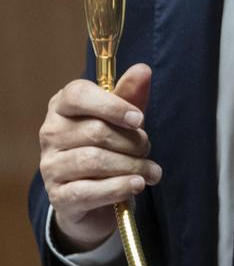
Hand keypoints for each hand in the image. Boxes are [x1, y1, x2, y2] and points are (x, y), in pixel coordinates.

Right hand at [39, 64, 161, 251]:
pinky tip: (137, 184)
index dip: (112, 105)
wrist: (93, 195)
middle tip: (148, 148)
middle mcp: (50, 133)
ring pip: (95, 161)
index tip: (139, 118)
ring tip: (151, 171)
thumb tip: (143, 69)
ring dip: (132, 165)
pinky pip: (89, 191)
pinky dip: (119, 187)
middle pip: (96, 131)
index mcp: (62, 105)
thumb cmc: (109, 145)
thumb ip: (130, 94)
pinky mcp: (57, 196)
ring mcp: (50, 166)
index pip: (79, 95)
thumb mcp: (121, 117)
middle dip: (132, 141)